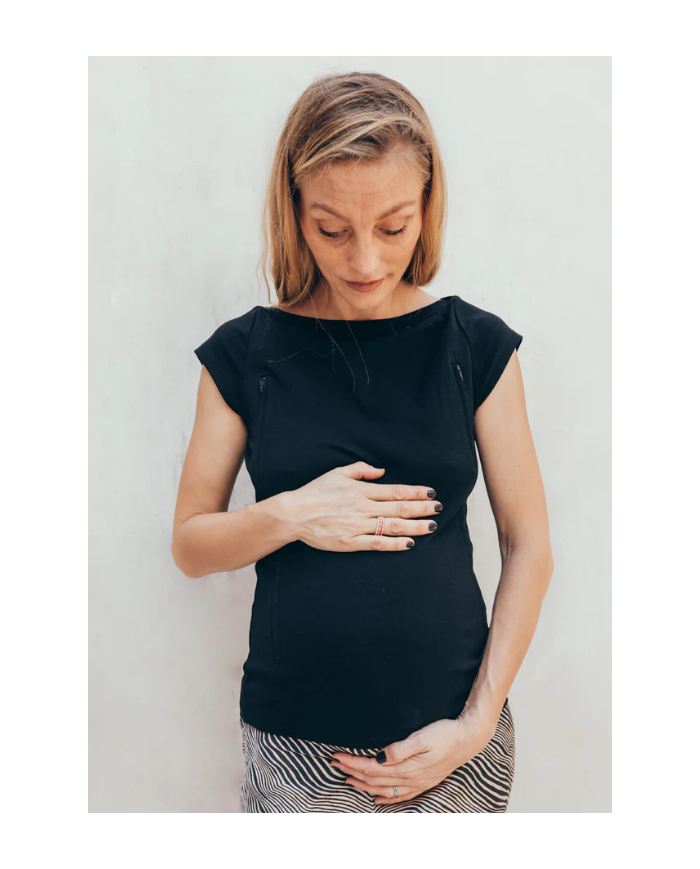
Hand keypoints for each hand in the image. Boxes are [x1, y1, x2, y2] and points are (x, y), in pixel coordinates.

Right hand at [279, 461, 441, 552]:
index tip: (431, 493)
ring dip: (415, 526)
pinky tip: (410, 543)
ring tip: (431, 526)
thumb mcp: (337, 473)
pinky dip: (395, 544)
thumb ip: (361, 469)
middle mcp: (363, 507)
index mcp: (361, 490)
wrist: (294, 514)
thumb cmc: (315, 492)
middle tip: (439, 508)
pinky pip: (378, 543)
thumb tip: (381, 471)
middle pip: (399, 508)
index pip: (396, 491)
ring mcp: (358, 525)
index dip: (416, 492)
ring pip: (393, 526)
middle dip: (422, 508)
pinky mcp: (351, 542)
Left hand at [329, 715, 493, 804]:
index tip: (337, 757)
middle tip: (335, 765)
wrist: (469, 738)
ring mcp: (417, 782)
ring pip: (383, 788)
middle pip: (374, 779)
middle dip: (352, 772)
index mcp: (407, 766)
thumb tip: (379, 757)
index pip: (371, 767)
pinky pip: (400, 795)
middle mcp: (410, 778)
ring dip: (363, 785)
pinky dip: (385, 798)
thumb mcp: (422, 737)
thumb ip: (400, 749)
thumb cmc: (446, 733)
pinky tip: (377, 798)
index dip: (352, 763)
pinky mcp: (424, 781)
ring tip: (347, 780)